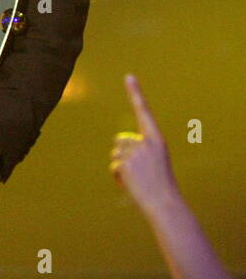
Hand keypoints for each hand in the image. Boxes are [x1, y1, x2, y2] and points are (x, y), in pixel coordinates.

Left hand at [110, 74, 178, 214]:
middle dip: (125, 154)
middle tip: (140, 171)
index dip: (136, 94)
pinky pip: (114, 167)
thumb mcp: (155, 161)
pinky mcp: (124, 163)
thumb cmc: (161, 183)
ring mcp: (135, 153)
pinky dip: (119, 176)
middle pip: (121, 140)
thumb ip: (140, 150)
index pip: (144, 112)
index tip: (129, 77)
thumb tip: (119, 147)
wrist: (164, 202)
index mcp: (157, 140)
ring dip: (121, 165)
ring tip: (137, 178)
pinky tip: (131, 184)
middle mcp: (146, 142)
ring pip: (116, 153)